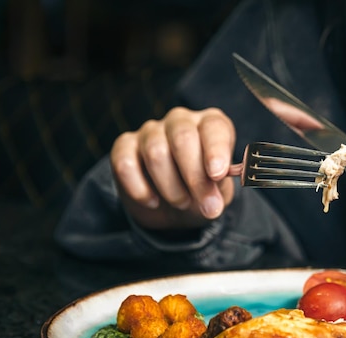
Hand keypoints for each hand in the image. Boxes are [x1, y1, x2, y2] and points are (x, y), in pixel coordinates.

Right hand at [110, 107, 235, 229]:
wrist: (173, 207)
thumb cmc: (201, 192)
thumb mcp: (219, 192)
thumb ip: (220, 188)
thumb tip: (219, 196)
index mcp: (210, 125)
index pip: (214, 127)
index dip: (216, 150)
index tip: (217, 175)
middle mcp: (180, 121)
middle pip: (183, 138)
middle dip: (195, 177)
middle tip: (207, 206)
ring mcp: (150, 131)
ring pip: (155, 153)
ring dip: (171, 187)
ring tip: (182, 203)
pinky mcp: (124, 146)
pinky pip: (125, 164)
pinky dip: (140, 189)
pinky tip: (153, 202)